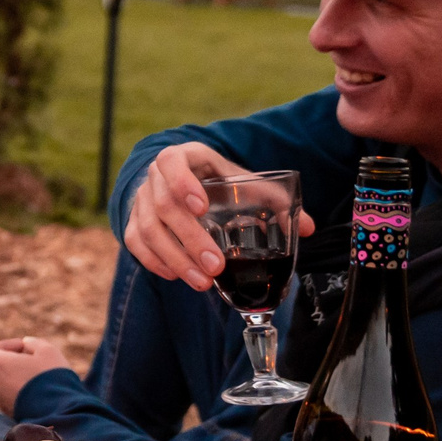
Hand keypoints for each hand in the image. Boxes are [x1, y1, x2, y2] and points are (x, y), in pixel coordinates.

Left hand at [0, 335, 70, 413]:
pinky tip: (41, 394)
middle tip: (38, 363)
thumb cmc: (53, 378)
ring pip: (6, 384)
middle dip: (16, 362)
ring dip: (20, 378)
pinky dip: (23, 394)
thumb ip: (32, 343)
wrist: (61, 413)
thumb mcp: (47, 350)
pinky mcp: (10, 415)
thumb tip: (25, 345)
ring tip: (42, 380)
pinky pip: (13, 399)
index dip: (2, 345)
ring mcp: (1, 401)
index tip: (21, 348)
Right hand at [123, 146, 314, 290]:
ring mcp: (140, 201)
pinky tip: (178, 276)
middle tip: (216, 266)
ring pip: (149, 230)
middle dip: (191, 239)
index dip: (182, 183)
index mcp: (181, 158)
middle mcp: (154, 177)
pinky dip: (155, 262)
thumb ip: (273, 201)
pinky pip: (135, 243)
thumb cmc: (215, 181)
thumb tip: (309, 227)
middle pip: (163, 207)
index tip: (201, 207)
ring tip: (203, 282)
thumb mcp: (241, 181)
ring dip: (176, 259)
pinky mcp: (133, 222)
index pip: (172, 163)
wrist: (176, 181)